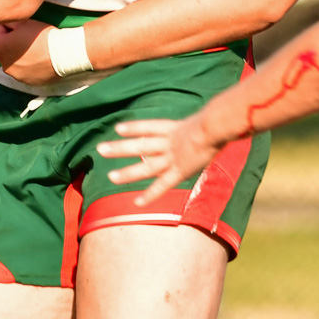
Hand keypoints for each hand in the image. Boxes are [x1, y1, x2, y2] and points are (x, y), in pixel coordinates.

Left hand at [0, 19, 59, 85]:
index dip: (9, 28)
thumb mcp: (23, 23)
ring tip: (33, 51)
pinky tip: (37, 61)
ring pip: (12, 62)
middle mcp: (3, 63)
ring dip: (18, 56)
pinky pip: (23, 72)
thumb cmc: (42, 36)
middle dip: (10, 43)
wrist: (63, 53)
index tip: (21, 28)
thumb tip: (2, 25)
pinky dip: (27, 67)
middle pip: (3, 49)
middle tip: (27, 40)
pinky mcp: (26, 81)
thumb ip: (8, 23)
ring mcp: (14, 75)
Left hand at [96, 116, 220, 205]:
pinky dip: (150, 195)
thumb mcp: (208, 117)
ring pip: (147, 166)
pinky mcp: (180, 171)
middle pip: (141, 145)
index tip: (119, 128)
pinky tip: (137, 203)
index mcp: (176, 128)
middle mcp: (170, 143)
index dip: (134, 128)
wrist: (216, 125)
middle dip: (120, 148)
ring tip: (110, 177)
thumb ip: (205, 120)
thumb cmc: (218, 119)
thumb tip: (214, 115)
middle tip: (100, 149)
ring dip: (128, 172)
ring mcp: (173, 157)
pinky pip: (162, 185)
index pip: (149, 126)